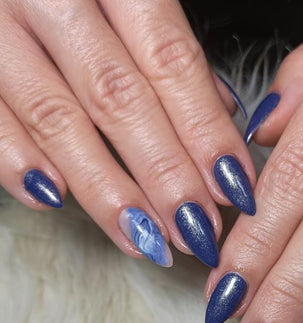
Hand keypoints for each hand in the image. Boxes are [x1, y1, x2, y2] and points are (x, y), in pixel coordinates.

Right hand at [0, 0, 254, 267]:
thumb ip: (173, 54)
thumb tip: (221, 116)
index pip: (171, 63)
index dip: (205, 131)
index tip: (232, 188)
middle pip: (120, 100)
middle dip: (165, 175)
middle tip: (195, 230)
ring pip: (56, 120)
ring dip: (106, 191)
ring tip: (145, 240)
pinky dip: (16, 162)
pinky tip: (56, 201)